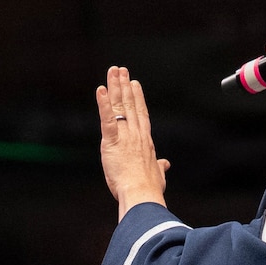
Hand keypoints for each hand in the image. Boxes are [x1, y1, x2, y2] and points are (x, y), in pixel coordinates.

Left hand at [95, 67, 168, 221]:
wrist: (142, 194)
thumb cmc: (150, 188)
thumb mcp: (158, 175)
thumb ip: (160, 167)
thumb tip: (165, 164)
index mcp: (145, 141)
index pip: (141, 114)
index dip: (137, 98)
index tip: (135, 84)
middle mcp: (136, 134)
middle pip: (130, 104)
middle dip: (125, 86)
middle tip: (121, 70)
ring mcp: (125, 136)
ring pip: (119, 106)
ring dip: (115, 87)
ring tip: (113, 71)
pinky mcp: (112, 141)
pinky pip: (106, 119)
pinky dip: (102, 104)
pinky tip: (100, 90)